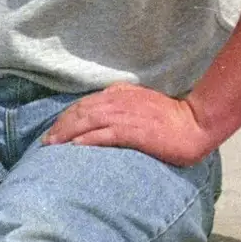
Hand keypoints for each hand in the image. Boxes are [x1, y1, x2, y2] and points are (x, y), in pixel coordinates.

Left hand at [42, 82, 217, 166]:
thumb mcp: (140, 101)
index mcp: (119, 94)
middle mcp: (118, 102)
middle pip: (80, 111)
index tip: (53, 129)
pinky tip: (75, 147)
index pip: (84, 103)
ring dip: (67, 133)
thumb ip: (120, 102)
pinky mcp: (134, 132)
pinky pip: (105, 135)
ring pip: (88, 121)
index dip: (66, 116)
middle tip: (46, 141)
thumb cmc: (169, 117)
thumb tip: (99, 111)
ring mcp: (126, 116)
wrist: (194, 124)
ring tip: (53, 145)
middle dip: (60, 125)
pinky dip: (88, 139)